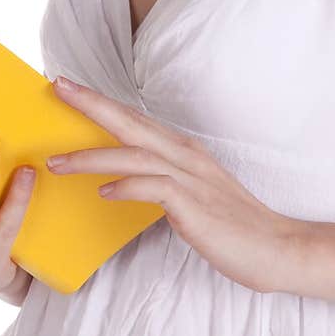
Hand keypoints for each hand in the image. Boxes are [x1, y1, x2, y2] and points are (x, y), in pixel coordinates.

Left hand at [46, 76, 294, 293]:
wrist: (276, 248)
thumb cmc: (231, 225)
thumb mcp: (190, 193)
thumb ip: (159, 179)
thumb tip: (119, 180)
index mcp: (183, 150)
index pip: (135, 118)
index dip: (101, 102)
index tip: (69, 88)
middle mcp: (185, 156)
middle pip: (130, 122)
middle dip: (91, 104)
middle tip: (58, 87)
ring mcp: (191, 178)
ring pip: (135, 154)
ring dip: (93, 156)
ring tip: (58, 162)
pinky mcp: (194, 205)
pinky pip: (155, 189)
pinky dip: (128, 186)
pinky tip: (105, 193)